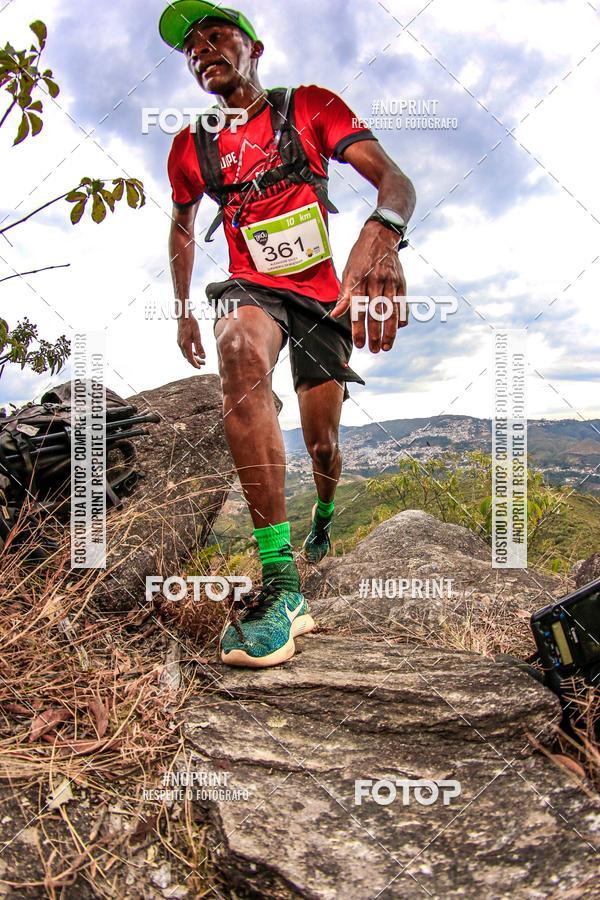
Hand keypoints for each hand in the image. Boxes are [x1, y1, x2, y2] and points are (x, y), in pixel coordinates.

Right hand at [177, 313, 204, 368]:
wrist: (183, 315)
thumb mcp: (197, 335)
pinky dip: (190, 352)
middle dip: (195, 362)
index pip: (190, 358)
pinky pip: (184, 349)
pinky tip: (195, 352)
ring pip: (186, 353)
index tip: (200, 368)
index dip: (195, 364)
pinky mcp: (179, 339)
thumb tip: (203, 357)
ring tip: (201, 359)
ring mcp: (179, 342)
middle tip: (203, 364)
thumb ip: (200, 347)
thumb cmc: (191, 323)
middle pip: (188, 357)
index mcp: (185, 344)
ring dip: (193, 357)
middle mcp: (181, 345)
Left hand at [330, 220, 407, 351]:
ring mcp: (390, 282)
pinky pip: (402, 302)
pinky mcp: (401, 281)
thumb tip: (336, 315)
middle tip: (373, 349)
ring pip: (391, 311)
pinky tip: (400, 328)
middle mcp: (375, 282)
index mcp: (359, 281)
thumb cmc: (360, 256)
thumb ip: (344, 295)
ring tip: (387, 346)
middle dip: (375, 334)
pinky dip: (402, 316)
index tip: (359, 344)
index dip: (358, 328)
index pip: (358, 310)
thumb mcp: (348, 272)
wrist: (381, 236)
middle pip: (376, 314)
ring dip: (390, 331)